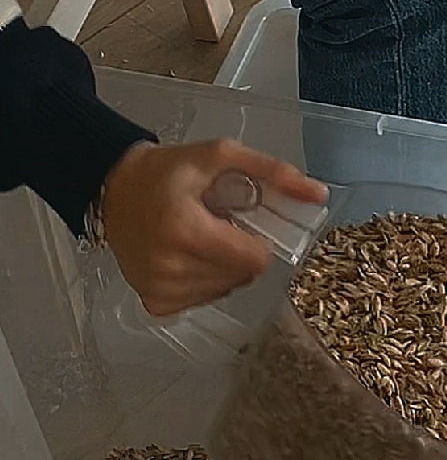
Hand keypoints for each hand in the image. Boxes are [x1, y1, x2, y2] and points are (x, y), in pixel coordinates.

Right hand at [102, 139, 327, 316]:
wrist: (113, 188)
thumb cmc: (169, 171)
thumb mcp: (220, 157)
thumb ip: (273, 173)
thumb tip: (319, 195)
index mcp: (185, 230)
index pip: (255, 260)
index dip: (256, 242)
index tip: (239, 223)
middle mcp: (169, 266)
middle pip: (244, 276)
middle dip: (239, 253)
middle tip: (216, 228)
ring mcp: (160, 289)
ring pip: (227, 290)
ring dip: (223, 268)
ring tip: (200, 241)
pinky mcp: (155, 302)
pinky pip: (204, 300)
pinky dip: (205, 281)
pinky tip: (187, 258)